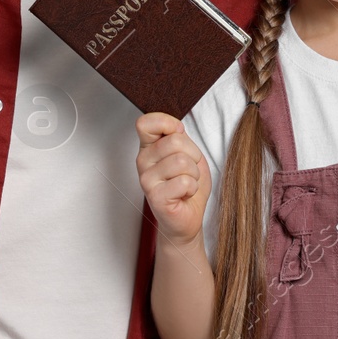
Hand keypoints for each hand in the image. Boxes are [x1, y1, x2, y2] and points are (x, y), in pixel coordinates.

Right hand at [135, 113, 209, 246]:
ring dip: (194, 174)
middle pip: (174, 140)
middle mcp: (143, 161)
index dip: (168, 123)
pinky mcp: (155, 197)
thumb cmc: (187, 185)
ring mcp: (146, 179)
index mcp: (148, 147)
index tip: (178, 134)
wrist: (188, 216)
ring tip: (187, 182)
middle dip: (193, 155)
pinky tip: (184, 194)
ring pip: (182, 161)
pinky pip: (184, 182)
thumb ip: (179, 137)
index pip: (146, 122)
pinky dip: (192, 188)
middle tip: (189, 169)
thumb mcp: (189, 153)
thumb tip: (176, 128)